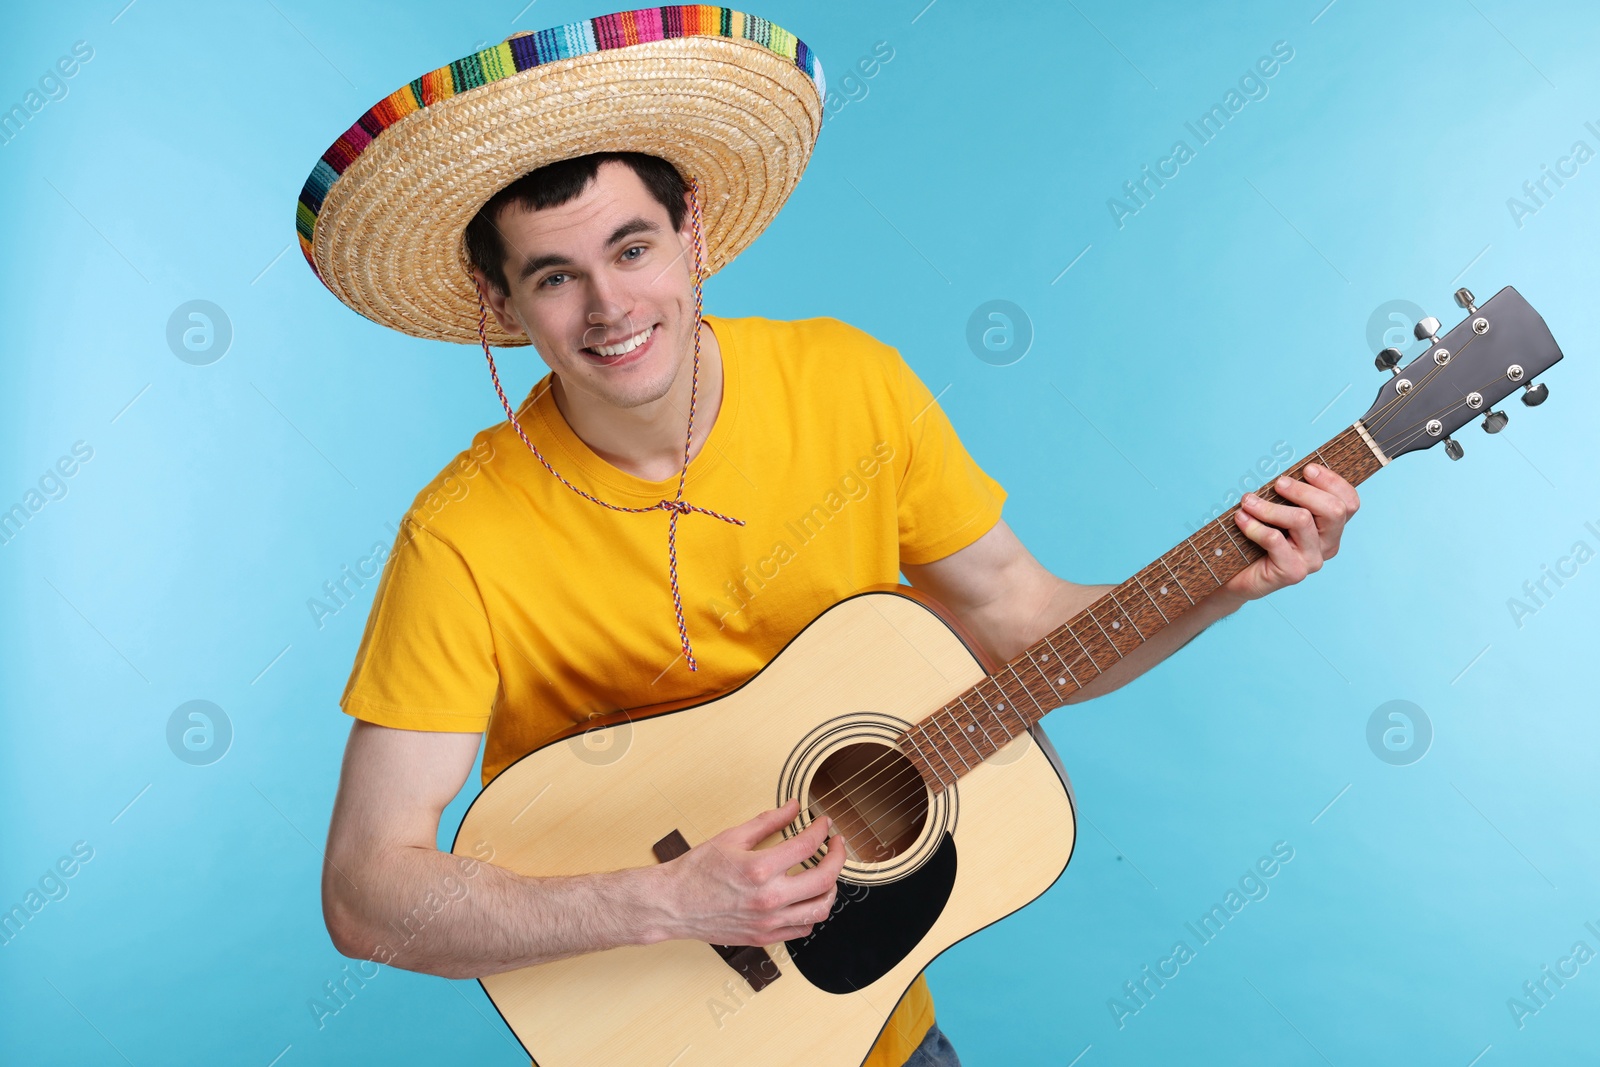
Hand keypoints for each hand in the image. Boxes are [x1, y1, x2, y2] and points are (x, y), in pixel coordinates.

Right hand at [655, 798, 847, 946]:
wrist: (673, 904)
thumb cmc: (696, 872)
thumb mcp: (732, 837)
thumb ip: (767, 822)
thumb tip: (792, 808)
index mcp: (760, 868)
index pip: (807, 845)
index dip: (821, 830)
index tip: (823, 824)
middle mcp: (768, 898)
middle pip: (825, 878)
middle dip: (838, 856)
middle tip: (836, 845)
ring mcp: (768, 921)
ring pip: (820, 909)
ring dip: (831, 888)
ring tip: (828, 874)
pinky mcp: (764, 937)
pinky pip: (803, 930)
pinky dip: (812, 913)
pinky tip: (808, 899)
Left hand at [1224, 462, 1359, 601]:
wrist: (1239, 576)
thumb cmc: (1259, 540)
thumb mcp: (1278, 513)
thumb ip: (1289, 497)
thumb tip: (1286, 474)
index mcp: (1331, 528)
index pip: (1349, 503)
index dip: (1332, 482)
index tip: (1307, 469)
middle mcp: (1327, 545)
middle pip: (1334, 510)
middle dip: (1304, 490)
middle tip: (1278, 483)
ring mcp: (1312, 560)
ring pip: (1302, 520)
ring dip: (1271, 507)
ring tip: (1248, 501)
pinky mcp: (1292, 572)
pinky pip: (1275, 540)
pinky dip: (1254, 525)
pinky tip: (1241, 519)